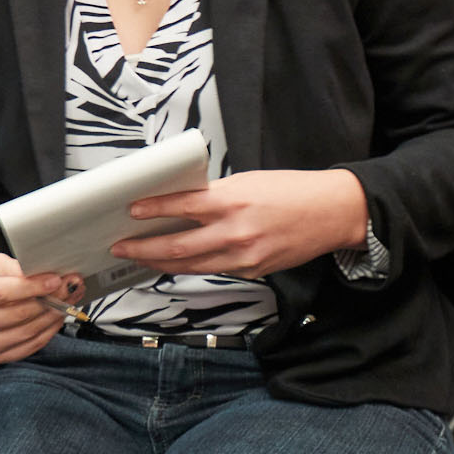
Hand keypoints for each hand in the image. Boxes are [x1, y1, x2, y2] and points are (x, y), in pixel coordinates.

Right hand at [0, 252, 82, 363]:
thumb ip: (17, 269)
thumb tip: (47, 277)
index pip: (3, 293)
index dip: (33, 287)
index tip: (55, 280)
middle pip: (18, 314)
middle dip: (50, 299)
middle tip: (69, 287)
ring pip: (27, 332)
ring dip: (53, 316)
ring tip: (67, 301)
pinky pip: (29, 346)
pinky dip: (47, 331)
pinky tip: (55, 317)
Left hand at [112, 168, 367, 278]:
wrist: (332, 213)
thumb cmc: (292, 192)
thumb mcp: (248, 182)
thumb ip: (215, 195)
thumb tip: (182, 203)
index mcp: (232, 201)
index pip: (181, 206)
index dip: (152, 210)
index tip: (131, 211)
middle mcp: (235, 232)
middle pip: (177, 246)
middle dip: (144, 248)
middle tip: (121, 247)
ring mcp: (244, 257)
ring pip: (191, 265)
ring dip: (161, 263)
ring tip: (141, 258)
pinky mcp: (252, 271)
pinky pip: (214, 269)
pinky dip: (191, 266)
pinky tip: (175, 263)